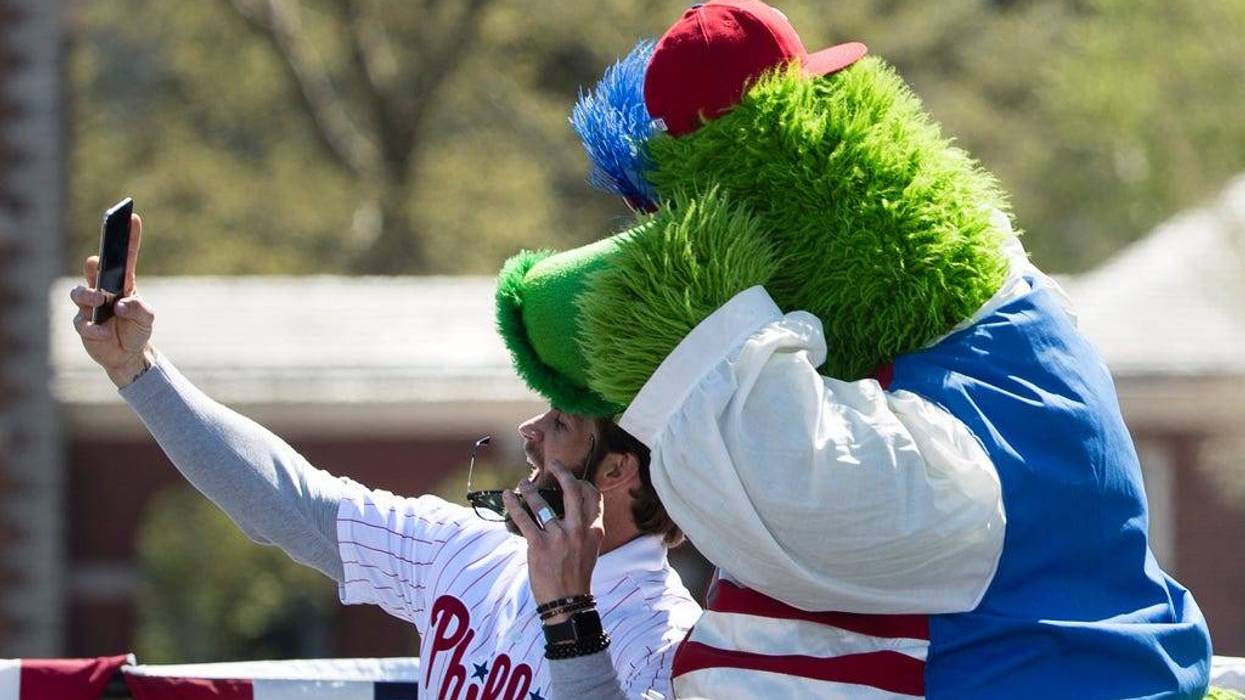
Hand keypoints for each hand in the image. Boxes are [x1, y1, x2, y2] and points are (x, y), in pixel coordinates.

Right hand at [70, 213, 155, 387]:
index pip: (125, 257)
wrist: (127, 355)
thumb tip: (120, 305)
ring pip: (79, 293)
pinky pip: (82, 323)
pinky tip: (104, 333)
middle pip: (93, 270)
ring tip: (99, 301)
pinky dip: (94, 329)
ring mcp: (90, 307)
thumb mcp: (146, 319)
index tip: (132, 217)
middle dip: (93, 264)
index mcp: (122, 284)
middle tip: (96, 261)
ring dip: (87, 295)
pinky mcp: (83, 325)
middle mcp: (103, 291)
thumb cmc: (137, 329)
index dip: (128, 238)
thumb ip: (138, 309)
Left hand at [503, 459, 604, 622]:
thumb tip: (573, 512)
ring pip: (542, 503)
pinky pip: (524, 518)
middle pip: (573, 491)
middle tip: (554, 463)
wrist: (567, 603)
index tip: (572, 479)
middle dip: (563, 473)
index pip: (593, 497)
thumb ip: (585, 530)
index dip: (583, 483)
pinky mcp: (539, 545)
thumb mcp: (590, 551)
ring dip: (530, 489)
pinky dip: (513, 505)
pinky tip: (507, 496)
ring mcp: (558, 537)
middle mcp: (578, 530)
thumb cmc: (576, 577)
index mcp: (593, 530)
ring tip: (523, 483)